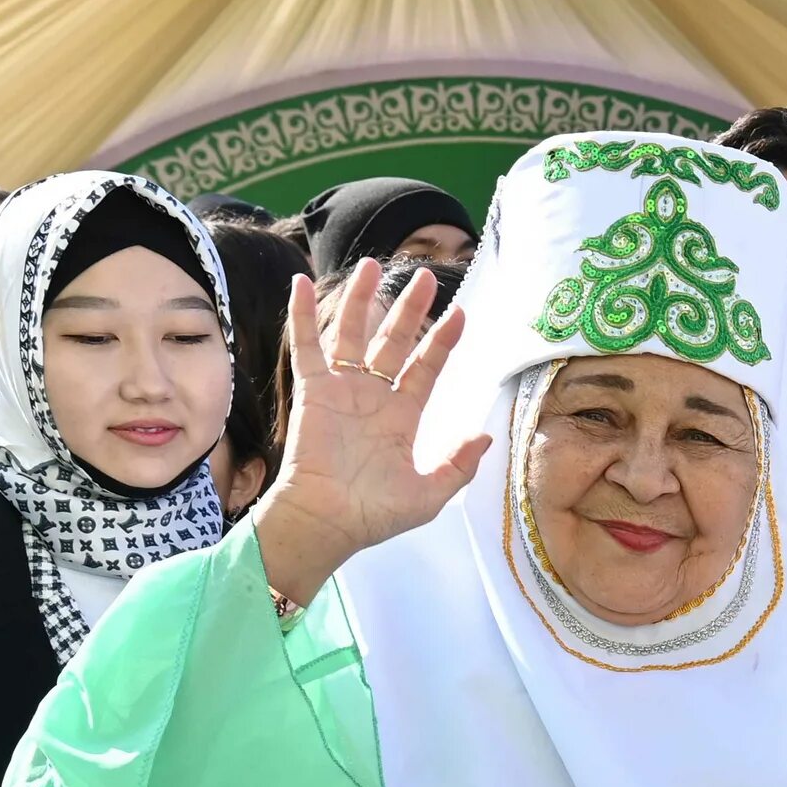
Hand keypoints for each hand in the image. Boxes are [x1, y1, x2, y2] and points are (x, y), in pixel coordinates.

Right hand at [250, 259, 491, 605]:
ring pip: (354, 333)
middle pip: (395, 340)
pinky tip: (301, 283)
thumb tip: (485, 435)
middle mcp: (373, 396)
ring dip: (362, 299)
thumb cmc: (376, 514)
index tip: (461, 313)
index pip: (426, 367)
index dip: (443, 341)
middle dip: (410, 308)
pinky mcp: (312, 391)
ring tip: (374, 264)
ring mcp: (342, 390)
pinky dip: (302, 315)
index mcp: (402, 416)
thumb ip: (459, 465)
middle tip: (426, 276)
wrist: (329, 522)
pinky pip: (306, 346)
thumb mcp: (431, 493)